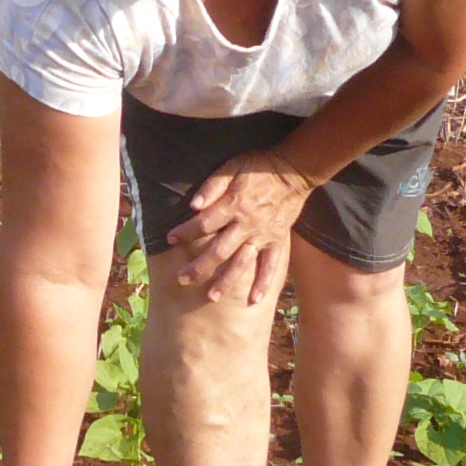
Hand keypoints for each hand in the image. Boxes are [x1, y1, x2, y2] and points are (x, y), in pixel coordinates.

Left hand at [167, 149, 313, 304]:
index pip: (204, 223)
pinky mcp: (278, 240)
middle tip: (182, 279)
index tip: (170, 239)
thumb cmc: (259, 166)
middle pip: (219, 250)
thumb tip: (193, 205)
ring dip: (227, 281)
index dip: (186, 232)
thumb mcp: (232, 166)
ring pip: (242, 263)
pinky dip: (264, 283)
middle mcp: (247, 224)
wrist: (294, 170)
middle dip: (199, 266)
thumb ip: (212, 186)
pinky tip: (254, 300)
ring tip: (212, 297)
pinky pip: (271, 265)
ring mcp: (263, 235)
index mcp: (234, 205)